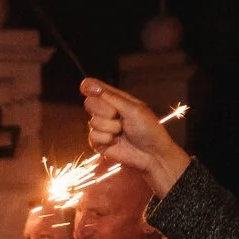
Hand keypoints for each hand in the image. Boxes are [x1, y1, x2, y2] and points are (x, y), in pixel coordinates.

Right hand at [80, 80, 191, 195]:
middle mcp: (106, 112)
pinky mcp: (99, 143)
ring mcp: (102, 127)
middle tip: (118, 116)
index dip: (89, 87)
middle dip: (104, 110)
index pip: (95, 88)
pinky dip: (106, 139)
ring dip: (110, 127)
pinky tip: (116, 141)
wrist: (152, 154)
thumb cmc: (148, 129)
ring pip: (92, 122)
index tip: (86, 88)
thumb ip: (110, 97)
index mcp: (116, 99)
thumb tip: (88, 84)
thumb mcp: (132, 109)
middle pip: (90, 103)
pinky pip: (92, 137)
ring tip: (122, 131)